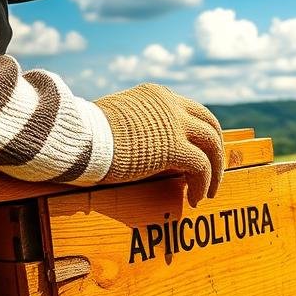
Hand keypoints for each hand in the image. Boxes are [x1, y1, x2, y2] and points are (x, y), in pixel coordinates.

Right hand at [95, 84, 222, 205]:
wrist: (78, 138)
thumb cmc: (86, 134)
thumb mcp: (117, 119)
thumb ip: (137, 126)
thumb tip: (140, 145)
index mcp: (157, 96)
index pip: (191, 111)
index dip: (201, 134)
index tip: (202, 154)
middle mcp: (170, 105)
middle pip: (210, 125)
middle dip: (216, 151)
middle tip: (214, 174)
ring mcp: (175, 125)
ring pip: (213, 146)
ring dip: (215, 172)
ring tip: (209, 192)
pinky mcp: (175, 147)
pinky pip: (201, 167)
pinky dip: (203, 185)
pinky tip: (194, 200)